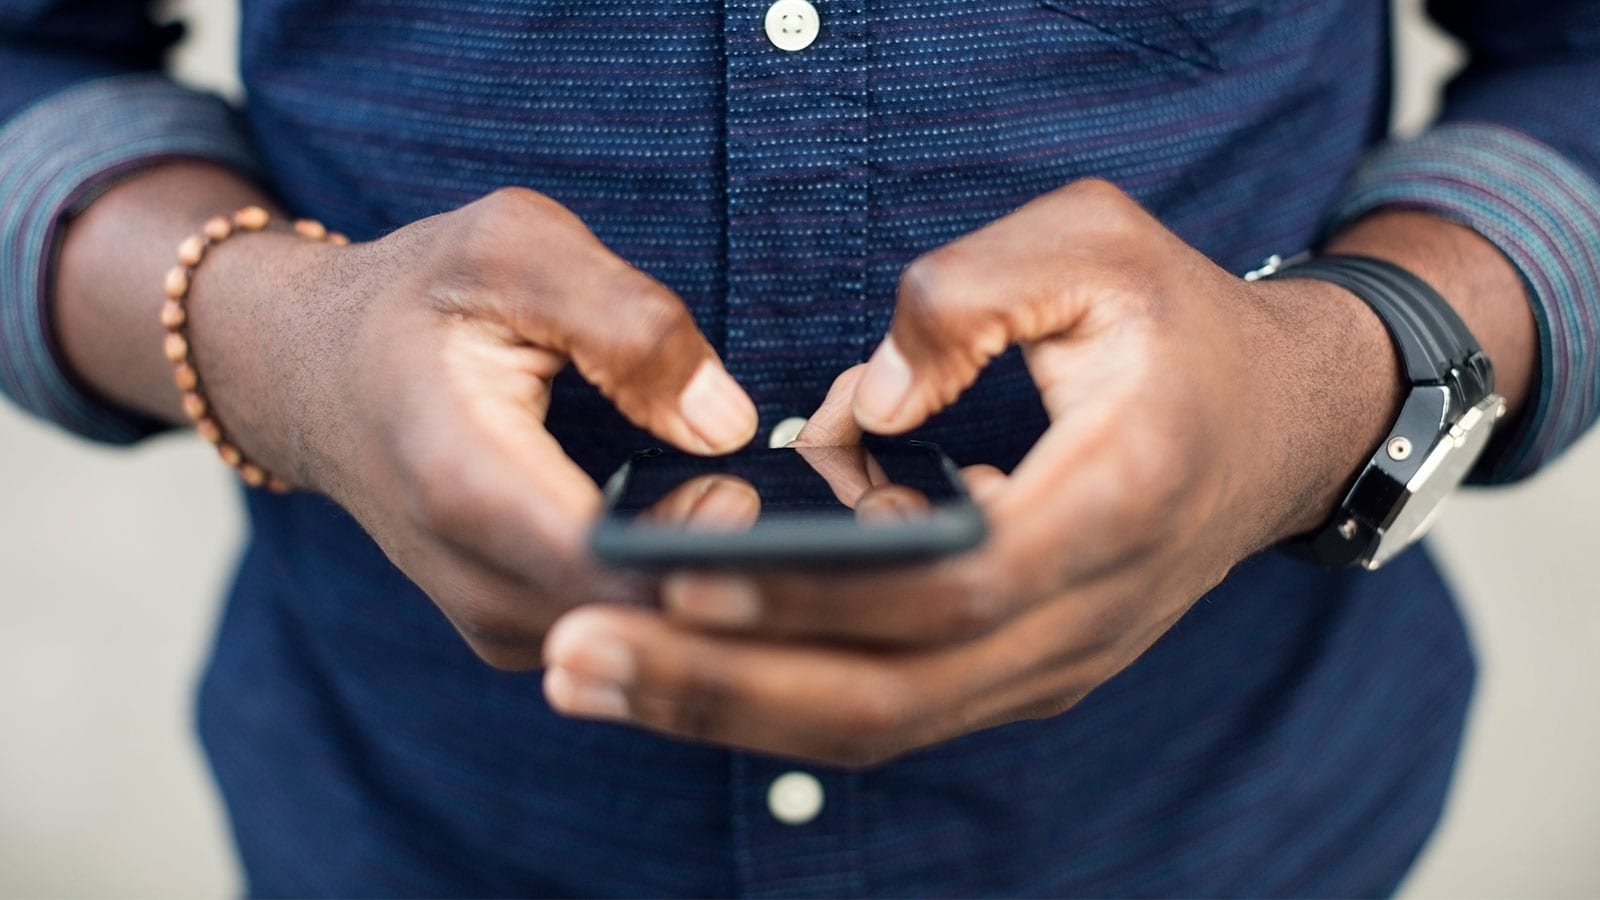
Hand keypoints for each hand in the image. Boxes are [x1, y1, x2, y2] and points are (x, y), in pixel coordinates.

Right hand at [186, 187, 756, 668]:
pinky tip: (734, 535)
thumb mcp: (513, 247)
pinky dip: (684, 598)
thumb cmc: (419, 295)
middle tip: (836, 518)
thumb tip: (728, 423)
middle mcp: (475, 579)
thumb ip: (626, 320)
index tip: (807, 513)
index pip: (618, 564)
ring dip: (722, 595)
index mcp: (467, 482)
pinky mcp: (513, 628)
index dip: (722, 555)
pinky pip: (623, 634)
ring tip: (791, 518)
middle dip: (744, 580)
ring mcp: (491, 619)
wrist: (307, 371)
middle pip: (644, 621)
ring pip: (642, 642)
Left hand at [541, 179, 1401, 762]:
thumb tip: (853, 409)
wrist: (1287, 422)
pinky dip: (781, 692)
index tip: (669, 575)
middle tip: (572, 664)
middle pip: (889, 697)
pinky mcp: (1023, 670)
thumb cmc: (1182, 324)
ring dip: (729, 708)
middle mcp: (1086, 616)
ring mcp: (1057, 661)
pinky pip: (893, 703)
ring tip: (591, 675)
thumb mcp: (1095, 246)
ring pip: (880, 725)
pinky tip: (679, 655)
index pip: (947, 581)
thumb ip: (968, 297)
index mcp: (1114, 502)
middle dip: (720, 690)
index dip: (806, 591)